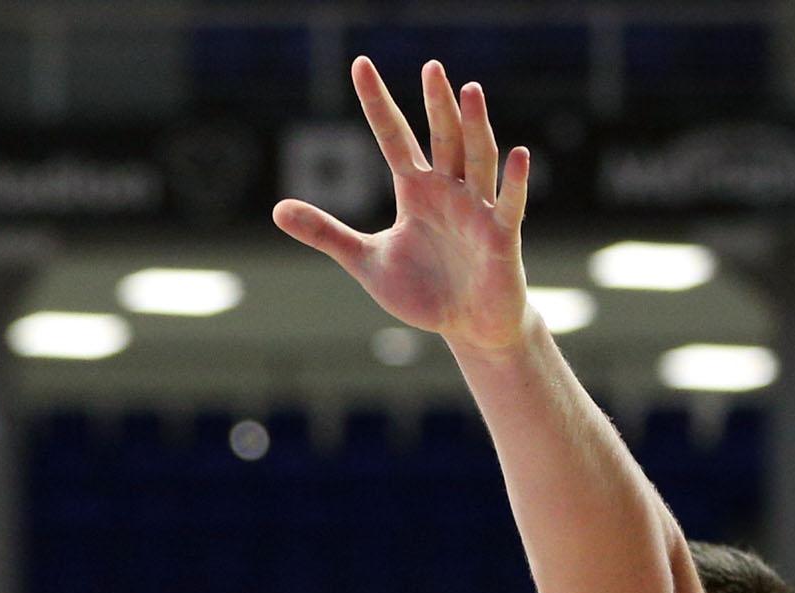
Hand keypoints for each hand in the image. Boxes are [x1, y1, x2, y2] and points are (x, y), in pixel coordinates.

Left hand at [274, 58, 531, 353]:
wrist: (468, 326)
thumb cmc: (423, 290)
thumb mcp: (366, 261)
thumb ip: (326, 233)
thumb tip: (277, 209)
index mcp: (416, 190)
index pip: (393, 137)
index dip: (377, 103)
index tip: (360, 65)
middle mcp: (448, 191)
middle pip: (442, 137)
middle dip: (437, 104)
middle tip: (431, 67)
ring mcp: (477, 210)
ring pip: (477, 159)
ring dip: (474, 127)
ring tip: (469, 91)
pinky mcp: (501, 237)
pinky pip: (508, 204)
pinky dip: (514, 182)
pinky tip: (518, 155)